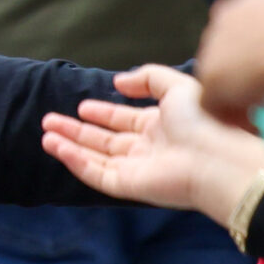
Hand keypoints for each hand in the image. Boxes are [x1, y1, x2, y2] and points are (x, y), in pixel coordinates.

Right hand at [40, 64, 263, 223]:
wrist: (218, 159)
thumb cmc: (205, 121)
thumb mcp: (179, 87)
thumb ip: (149, 78)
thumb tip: (117, 82)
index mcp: (160, 127)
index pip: (123, 120)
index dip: (102, 113)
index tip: (82, 106)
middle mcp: (144, 149)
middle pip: (103, 139)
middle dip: (76, 129)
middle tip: (50, 119)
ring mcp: (134, 169)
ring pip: (94, 157)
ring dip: (69, 145)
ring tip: (45, 133)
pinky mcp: (127, 185)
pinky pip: (95, 173)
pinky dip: (75, 161)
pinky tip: (57, 147)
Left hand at [197, 0, 263, 120]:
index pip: (245, 25)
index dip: (257, 50)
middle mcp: (226, 14)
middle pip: (226, 49)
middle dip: (244, 70)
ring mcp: (213, 45)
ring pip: (219, 77)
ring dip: (239, 94)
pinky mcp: (210, 77)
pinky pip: (214, 105)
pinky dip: (232, 116)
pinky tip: (257, 121)